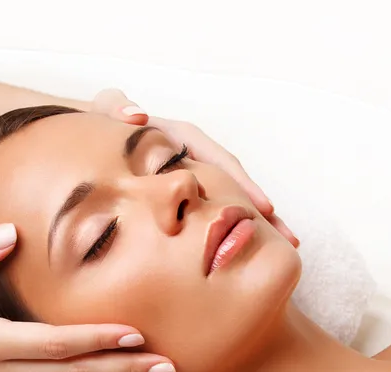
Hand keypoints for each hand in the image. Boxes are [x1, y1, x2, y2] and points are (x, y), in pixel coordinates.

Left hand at [93, 89, 298, 246]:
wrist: (102, 136)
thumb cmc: (107, 123)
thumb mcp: (109, 110)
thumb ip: (117, 107)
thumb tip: (136, 115)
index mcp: (181, 139)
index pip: (218, 161)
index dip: (241, 184)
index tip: (263, 207)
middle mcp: (196, 157)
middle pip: (236, 182)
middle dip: (263, 209)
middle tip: (288, 236)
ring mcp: (196, 175)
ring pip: (233, 198)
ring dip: (261, 221)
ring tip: (286, 244)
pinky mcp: (192, 191)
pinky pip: (219, 207)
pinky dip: (238, 223)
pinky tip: (254, 245)